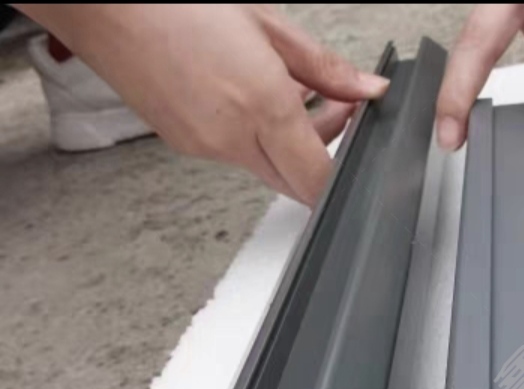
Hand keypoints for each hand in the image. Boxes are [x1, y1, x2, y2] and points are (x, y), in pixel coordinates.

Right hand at [15, 4, 389, 205]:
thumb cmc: (173, 2)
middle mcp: (229, 138)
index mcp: (259, 108)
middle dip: (325, 154)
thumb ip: (324, 67)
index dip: (345, 175)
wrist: (101, 3)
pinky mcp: (181, 142)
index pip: (317, 180)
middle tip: (339, 107)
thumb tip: (368, 88)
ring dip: (290, 140)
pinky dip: (255, 133)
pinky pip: (233, 152)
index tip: (360, 143)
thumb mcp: (266, 23)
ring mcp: (202, 146)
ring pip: (265, 166)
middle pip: (296, 182)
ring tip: (297, 88)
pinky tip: (254, 93)